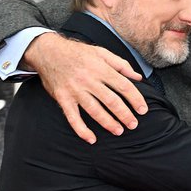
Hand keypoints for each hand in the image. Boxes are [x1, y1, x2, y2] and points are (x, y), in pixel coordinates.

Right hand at [24, 32, 146, 144]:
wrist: (48, 51)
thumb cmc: (76, 52)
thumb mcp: (101, 52)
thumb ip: (121, 64)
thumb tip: (138, 77)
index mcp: (100, 68)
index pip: (123, 86)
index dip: (135, 99)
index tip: (143, 110)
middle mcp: (89, 80)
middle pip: (111, 100)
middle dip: (124, 114)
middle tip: (133, 124)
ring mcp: (75, 90)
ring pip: (95, 110)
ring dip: (108, 123)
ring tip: (118, 131)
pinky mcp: (63, 99)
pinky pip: (73, 117)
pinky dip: (82, 130)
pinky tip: (91, 139)